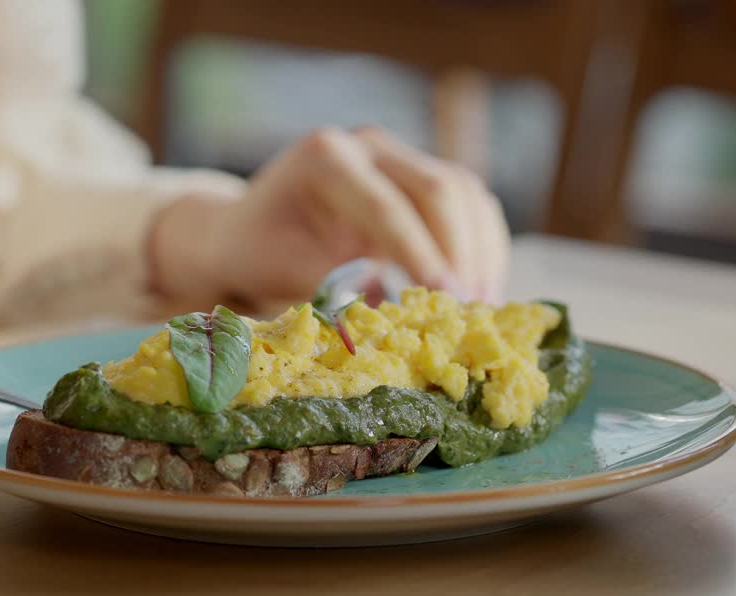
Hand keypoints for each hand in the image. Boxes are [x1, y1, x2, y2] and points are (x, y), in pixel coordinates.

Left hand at [150, 126, 509, 304]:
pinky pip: (469, 204)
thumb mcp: (283, 272)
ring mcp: (399, 156)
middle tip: (472, 310)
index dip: (421, 253)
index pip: (386, 206)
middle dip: (460, 253)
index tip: (448, 297)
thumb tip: (389, 306)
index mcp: (326, 157)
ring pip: (464, 193)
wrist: (252, 233)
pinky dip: (482, 246)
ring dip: (481, 251)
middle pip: (438, 188)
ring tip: (483, 308)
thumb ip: (334, 286)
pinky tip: (483, 288)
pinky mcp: (421, 178)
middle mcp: (368, 145)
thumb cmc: (260, 254)